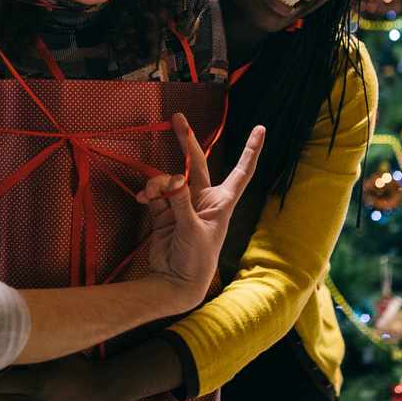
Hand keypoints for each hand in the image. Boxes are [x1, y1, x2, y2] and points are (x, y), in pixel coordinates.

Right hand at [137, 114, 263, 308]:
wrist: (175, 281)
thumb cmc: (196, 259)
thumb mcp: (193, 230)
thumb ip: (182, 202)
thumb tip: (172, 178)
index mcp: (223, 202)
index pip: (242, 171)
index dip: (251, 150)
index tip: (261, 129)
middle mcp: (204, 200)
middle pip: (196, 163)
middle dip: (186, 141)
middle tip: (178, 118)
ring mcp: (182, 204)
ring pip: (169, 180)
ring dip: (158, 183)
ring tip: (150, 195)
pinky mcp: (164, 212)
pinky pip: (155, 193)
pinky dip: (147, 193)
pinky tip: (140, 199)